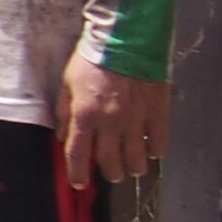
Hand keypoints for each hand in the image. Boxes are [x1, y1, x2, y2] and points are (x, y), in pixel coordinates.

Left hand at [60, 57, 169, 189]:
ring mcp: (135, 119)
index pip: (78, 154)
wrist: (126, 38)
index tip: (79, 183)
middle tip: (111, 173)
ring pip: (136, 158)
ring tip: (132, 168)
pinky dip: (155, 151)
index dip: (78, 173)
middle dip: (109, 172)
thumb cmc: (92, 58)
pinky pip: (158, 141)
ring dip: (133, 167)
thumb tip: (62, 135)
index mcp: (84, 115)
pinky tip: (151, 152)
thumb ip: (65, 111)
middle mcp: (110, 123)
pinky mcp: (157, 111)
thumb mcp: (68, 83)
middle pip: (109, 161)